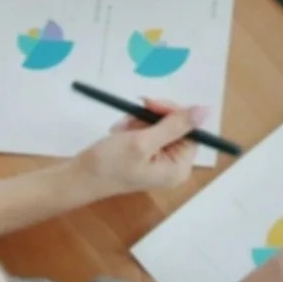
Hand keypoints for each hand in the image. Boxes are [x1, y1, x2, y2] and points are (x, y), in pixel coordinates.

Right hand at [72, 100, 203, 200]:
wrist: (78, 177)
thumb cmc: (110, 164)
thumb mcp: (143, 142)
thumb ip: (174, 125)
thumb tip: (204, 110)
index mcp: (179, 168)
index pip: (190, 130)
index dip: (173, 114)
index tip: (151, 104)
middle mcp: (173, 166)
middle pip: (174, 127)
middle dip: (150, 118)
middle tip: (131, 116)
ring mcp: (159, 161)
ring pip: (158, 125)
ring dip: (138, 121)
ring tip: (121, 130)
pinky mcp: (145, 155)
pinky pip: (146, 131)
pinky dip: (132, 127)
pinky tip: (119, 132)